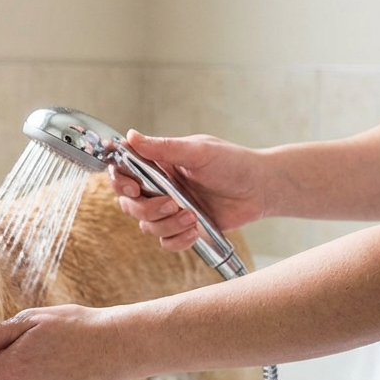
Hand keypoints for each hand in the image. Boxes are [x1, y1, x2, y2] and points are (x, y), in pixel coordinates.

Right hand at [109, 130, 279, 251]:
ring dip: (166, 224)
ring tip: (191, 216)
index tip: (132, 188)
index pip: (123, 172)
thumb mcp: (198, 151)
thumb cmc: (233, 163)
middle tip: (171, 203)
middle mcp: (159, 187)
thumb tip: (130, 136)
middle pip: (129, 204)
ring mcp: (170, 210)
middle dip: (147, 208)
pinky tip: (195, 230)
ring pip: (146, 226)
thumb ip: (164, 147)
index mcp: (158, 165)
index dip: (120, 181)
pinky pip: (166, 242)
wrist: (260, 189)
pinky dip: (177, 239)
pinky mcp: (183, 228)